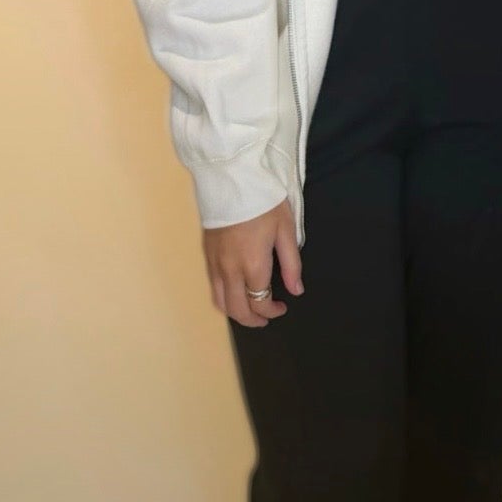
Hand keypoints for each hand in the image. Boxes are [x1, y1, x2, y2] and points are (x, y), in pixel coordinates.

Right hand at [203, 199, 302, 328]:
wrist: (233, 180)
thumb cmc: (264, 202)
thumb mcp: (286, 230)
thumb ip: (291, 264)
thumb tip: (296, 290)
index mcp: (252, 265)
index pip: (260, 302)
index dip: (272, 311)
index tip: (282, 307)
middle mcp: (230, 270)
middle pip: (237, 309)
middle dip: (253, 320)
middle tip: (266, 318)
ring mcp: (214, 263)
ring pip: (220, 302)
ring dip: (235, 313)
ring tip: (250, 311)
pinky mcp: (206, 255)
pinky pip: (212, 287)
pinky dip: (223, 299)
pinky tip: (235, 293)